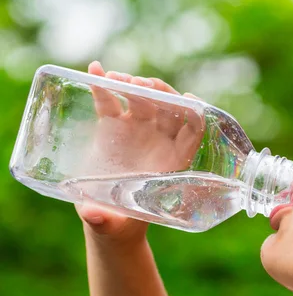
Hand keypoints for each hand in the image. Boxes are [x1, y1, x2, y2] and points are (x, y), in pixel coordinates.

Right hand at [77, 62, 203, 240]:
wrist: (106, 215)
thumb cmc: (119, 222)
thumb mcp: (111, 225)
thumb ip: (104, 220)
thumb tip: (95, 217)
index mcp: (171, 162)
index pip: (192, 133)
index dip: (194, 116)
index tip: (190, 101)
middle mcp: (158, 141)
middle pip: (168, 109)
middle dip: (160, 94)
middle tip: (143, 87)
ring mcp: (136, 129)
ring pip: (142, 99)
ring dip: (133, 86)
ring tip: (117, 79)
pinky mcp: (113, 124)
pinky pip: (110, 100)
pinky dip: (103, 86)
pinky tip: (95, 71)